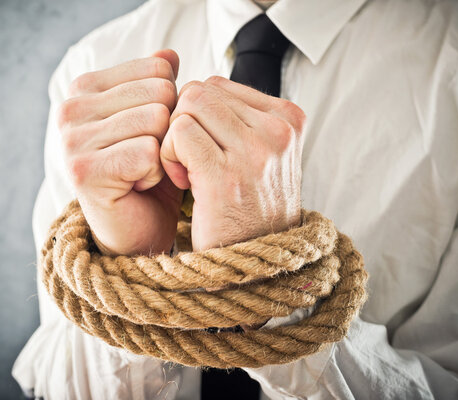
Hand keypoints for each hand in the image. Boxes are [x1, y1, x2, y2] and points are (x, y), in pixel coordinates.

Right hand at [59, 49, 182, 255]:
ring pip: (156, 121)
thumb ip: (159, 85)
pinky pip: (148, 153)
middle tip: (148, 157)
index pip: (158, 71)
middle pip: (160, 94)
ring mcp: (72, 140)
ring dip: (162, 153)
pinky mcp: (84, 171)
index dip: (170, 107)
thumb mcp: (158, 122)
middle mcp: (70, 109)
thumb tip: (170, 55)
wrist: (136, 228)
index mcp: (85, 88)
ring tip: (141, 171)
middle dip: (168, 131)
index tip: (148, 135)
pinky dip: (156, 174)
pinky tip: (137, 186)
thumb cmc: (147, 173)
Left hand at [160, 76, 305, 251]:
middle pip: (200, 90)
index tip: (207, 150)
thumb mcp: (262, 155)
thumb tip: (194, 89)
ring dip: (174, 138)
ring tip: (188, 172)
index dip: (199, 114)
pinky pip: (179, 132)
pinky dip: (169, 154)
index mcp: (289, 119)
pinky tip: (183, 182)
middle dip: (183, 122)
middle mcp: (278, 131)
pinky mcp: (225, 175)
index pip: (218, 84)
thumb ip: (238, 118)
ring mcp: (255, 152)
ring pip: (188, 105)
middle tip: (190, 161)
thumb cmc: (250, 208)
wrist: (256, 264)